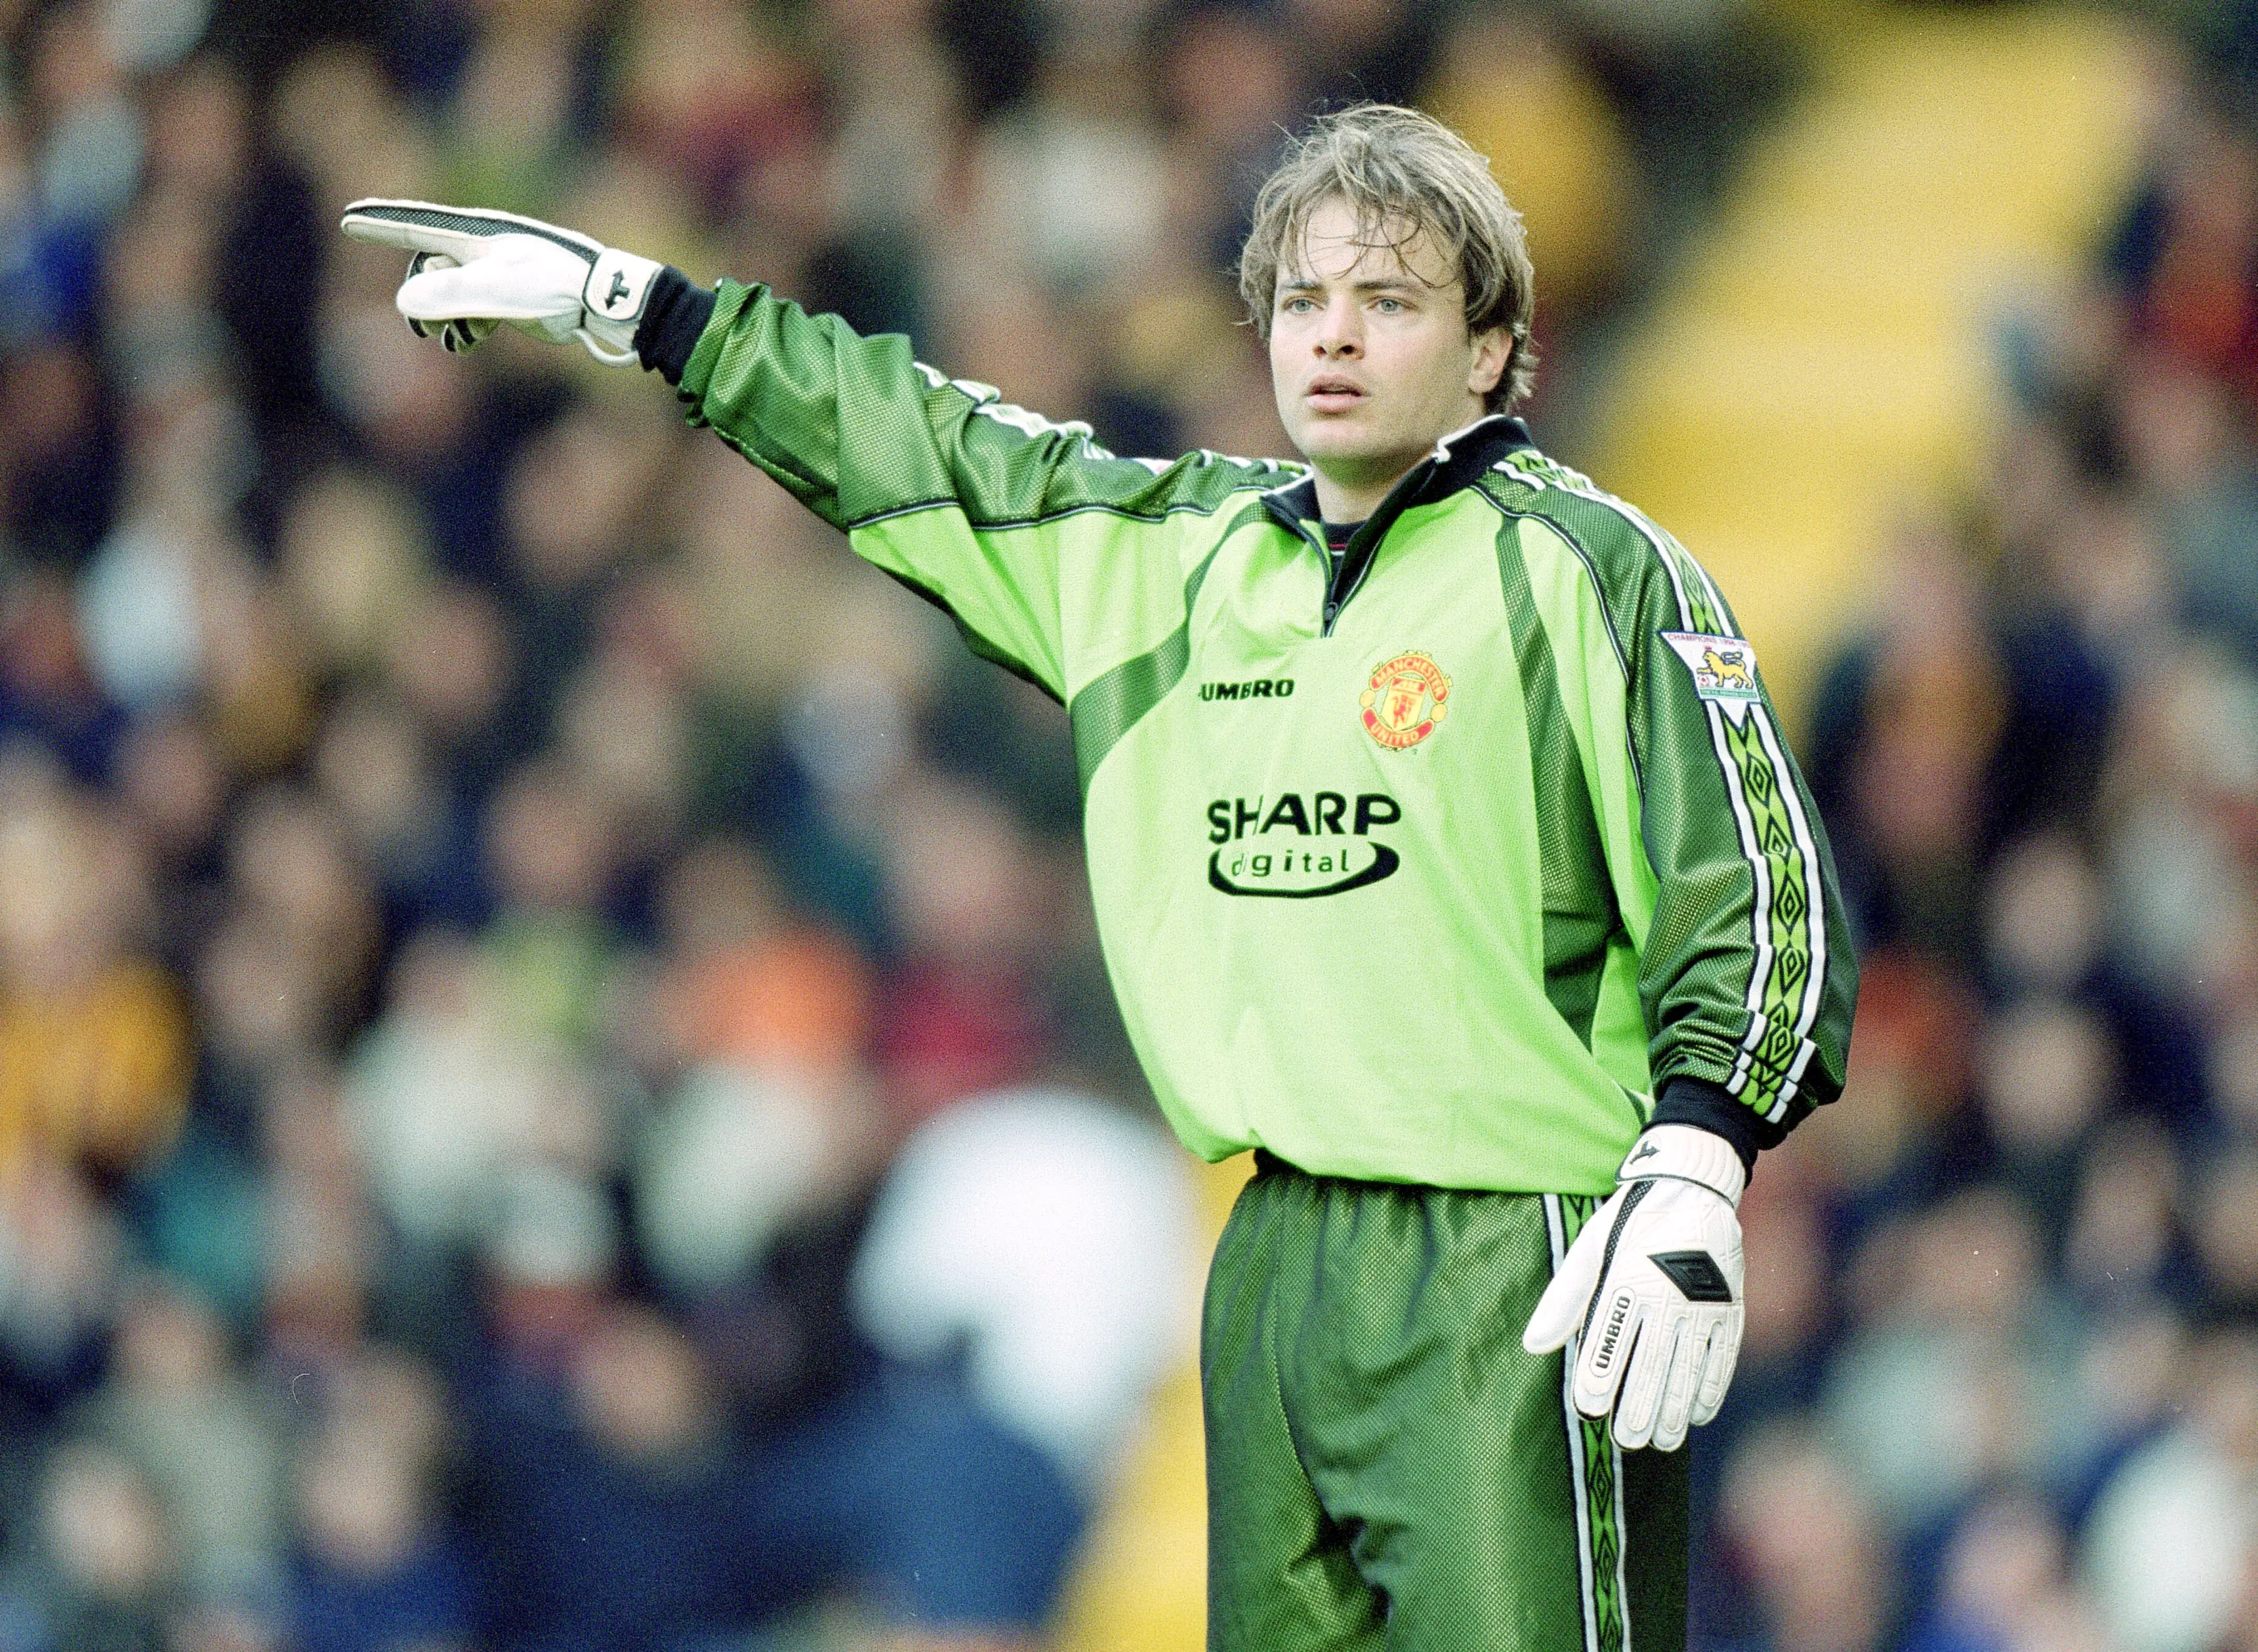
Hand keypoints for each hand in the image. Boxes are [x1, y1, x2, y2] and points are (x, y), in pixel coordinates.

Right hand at [338, 199, 663, 365]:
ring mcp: (494, 273)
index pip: (415, 226)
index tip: (348, 220)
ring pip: (448, 294)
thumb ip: (450, 294)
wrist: (602, 299)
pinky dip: (464, 326)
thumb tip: (405, 301)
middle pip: (427, 269)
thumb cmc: (554, 286)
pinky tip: (470, 341)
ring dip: (443, 318)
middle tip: (422, 326)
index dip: (381, 225)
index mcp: (473, 236)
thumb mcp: (499, 289)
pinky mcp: (511, 298)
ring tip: (456, 338)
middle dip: (420, 297)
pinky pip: (470, 309)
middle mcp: (480, 250)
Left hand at [1522, 1122, 1745, 1450]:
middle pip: (1650, 1366)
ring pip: (1687, 1369)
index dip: (1598, 1381)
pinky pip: (1721, 1359)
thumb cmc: (1631, 1223)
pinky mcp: (1730, 1308)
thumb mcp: (1591, 1249)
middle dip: (1637, 1409)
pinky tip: (1696, 1415)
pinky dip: (1710, 1390)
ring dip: (1673, 1410)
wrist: (1693, 1189)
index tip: (1588, 1409)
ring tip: (1660, 1441)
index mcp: (1626, 1281)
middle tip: (1626, 1441)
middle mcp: (1666, 1296)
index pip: (1608, 1343)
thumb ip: (1564, 1299)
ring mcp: (1703, 1305)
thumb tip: (1534, 1345)